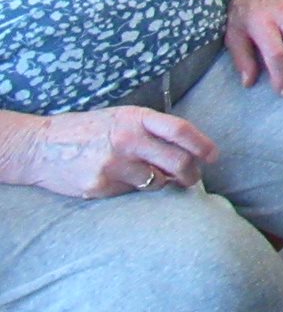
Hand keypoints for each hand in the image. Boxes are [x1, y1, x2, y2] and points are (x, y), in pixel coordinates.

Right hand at [0, 106, 218, 197]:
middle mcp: (127, 139)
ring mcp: (114, 164)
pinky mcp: (101, 186)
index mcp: (135, 118)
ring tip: (152, 177)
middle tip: (192, 177)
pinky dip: (134, 189)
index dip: (202, 144)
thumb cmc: (87, 131)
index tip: (213, 155)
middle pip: (177, 161)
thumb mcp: (121, 118)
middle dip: (191, 173)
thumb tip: (187, 149)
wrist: (40, 146)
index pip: (179, 130)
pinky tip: (119, 180)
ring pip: (157, 181)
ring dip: (162, 183)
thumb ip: (150, 130)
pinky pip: (132, 192)